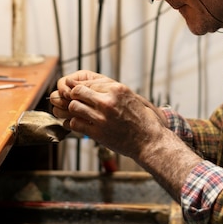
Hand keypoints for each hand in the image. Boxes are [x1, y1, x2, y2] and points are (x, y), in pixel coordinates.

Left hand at [49, 70, 166, 158]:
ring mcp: (102, 117)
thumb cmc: (143, 120)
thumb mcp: (131, 98)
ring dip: (73, 110)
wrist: (149, 141)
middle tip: (77, 101)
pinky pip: (75, 123)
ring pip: (73, 106)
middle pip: (78, 91)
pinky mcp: (98, 133)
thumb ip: (113, 91)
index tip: (77, 92)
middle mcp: (108, 101)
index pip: (89, 82)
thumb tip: (95, 86)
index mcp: (117, 89)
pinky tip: (79, 124)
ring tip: (79, 113)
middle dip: (74, 96)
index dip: (81, 87)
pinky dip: (73, 123)